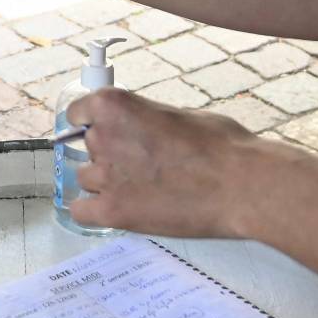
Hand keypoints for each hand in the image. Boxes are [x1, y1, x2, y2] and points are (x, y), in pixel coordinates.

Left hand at [67, 87, 267, 237]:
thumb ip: (145, 119)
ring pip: (86, 179)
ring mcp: (105, 176)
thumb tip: (140, 128)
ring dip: (105, 183)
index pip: (78, 113)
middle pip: (88, 148)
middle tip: (140, 164)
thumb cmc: (220, 146)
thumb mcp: (177, 114)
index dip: (91, 124)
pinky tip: (113, 209)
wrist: (239, 184)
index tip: (101, 132)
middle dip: (109, 154)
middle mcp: (102, 137)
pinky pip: (81, 211)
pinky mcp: (113, 211)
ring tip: (139, 188)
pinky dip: (93, 211)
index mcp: (114, 106)